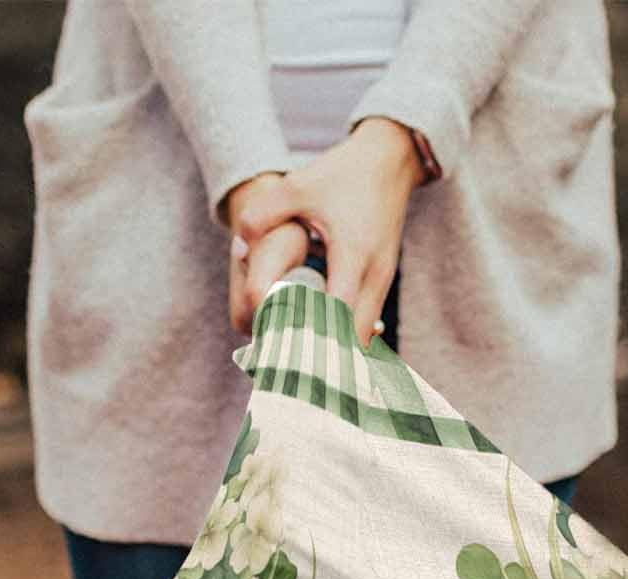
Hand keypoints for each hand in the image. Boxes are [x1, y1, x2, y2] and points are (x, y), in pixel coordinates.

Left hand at [230, 118, 425, 346]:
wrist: (390, 160)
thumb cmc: (343, 174)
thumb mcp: (298, 186)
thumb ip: (262, 214)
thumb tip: (238, 249)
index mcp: (353, 254)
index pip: (337, 315)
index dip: (314, 339)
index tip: (287, 357)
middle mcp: (374, 275)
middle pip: (354, 338)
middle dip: (325, 358)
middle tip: (289, 370)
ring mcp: (383, 282)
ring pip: (363, 336)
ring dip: (336, 350)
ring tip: (301, 364)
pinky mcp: (382, 283)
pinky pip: (365, 324)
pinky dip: (345, 337)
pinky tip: (319, 344)